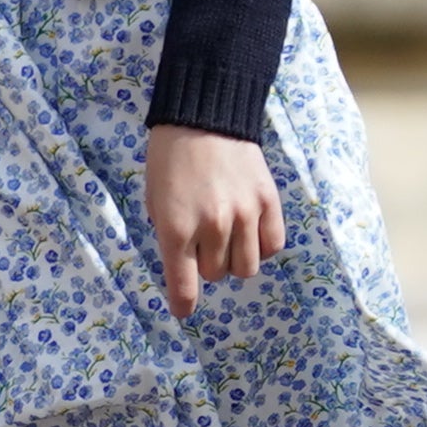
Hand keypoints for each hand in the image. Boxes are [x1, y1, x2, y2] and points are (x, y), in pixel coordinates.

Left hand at [146, 125, 281, 314]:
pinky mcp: (268, 203)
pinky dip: (260, 246)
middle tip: (202, 240)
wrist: (205, 117)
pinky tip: (250, 231)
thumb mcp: (154, 199)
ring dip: (234, 259)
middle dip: (206, 264)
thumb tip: (184, 265)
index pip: (184, 285)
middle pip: (215, 274)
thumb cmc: (170, 158)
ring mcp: (244, 215)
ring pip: (245, 268)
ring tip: (227, 237)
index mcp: (176, 227)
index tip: (182, 310)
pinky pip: (272, 246)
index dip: (182, 304)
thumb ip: (169, 234)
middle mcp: (212, 226)